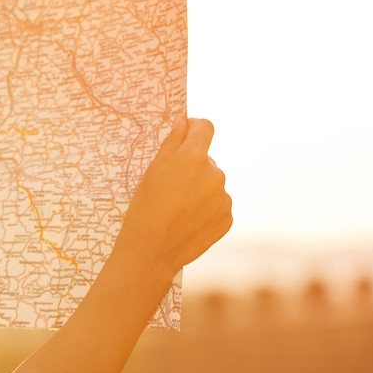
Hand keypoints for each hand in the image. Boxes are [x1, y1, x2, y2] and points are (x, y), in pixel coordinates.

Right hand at [113, 117, 231, 286]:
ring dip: (200, 189)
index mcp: (194, 157)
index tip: (184, 137)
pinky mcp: (228, 217)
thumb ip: (172, 142)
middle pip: (206, 159)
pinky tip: (187, 220)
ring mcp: (224, 197)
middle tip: (170, 187)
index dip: (194, 129)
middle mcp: (215, 173)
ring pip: (212, 183)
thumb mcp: (152, 170)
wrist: (152, 250)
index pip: (205, 127)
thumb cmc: (145, 207)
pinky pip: (218, 204)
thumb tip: (184, 122)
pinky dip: (206, 208)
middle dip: (192, 166)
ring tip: (178, 208)